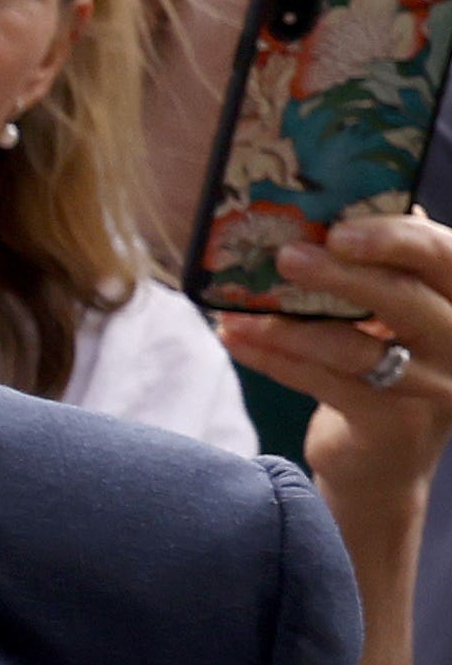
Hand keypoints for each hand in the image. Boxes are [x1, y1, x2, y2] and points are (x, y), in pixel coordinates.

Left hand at [210, 210, 451, 526]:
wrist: (382, 463)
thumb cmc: (385, 366)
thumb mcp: (394, 313)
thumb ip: (384, 264)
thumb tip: (338, 202)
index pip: (449, 256)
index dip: (397, 237)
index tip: (338, 228)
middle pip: (408, 299)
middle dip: (344, 275)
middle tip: (287, 257)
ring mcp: (434, 389)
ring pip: (357, 349)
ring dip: (289, 326)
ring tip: (238, 308)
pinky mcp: (390, 425)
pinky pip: (323, 384)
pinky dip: (272, 359)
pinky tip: (234, 338)